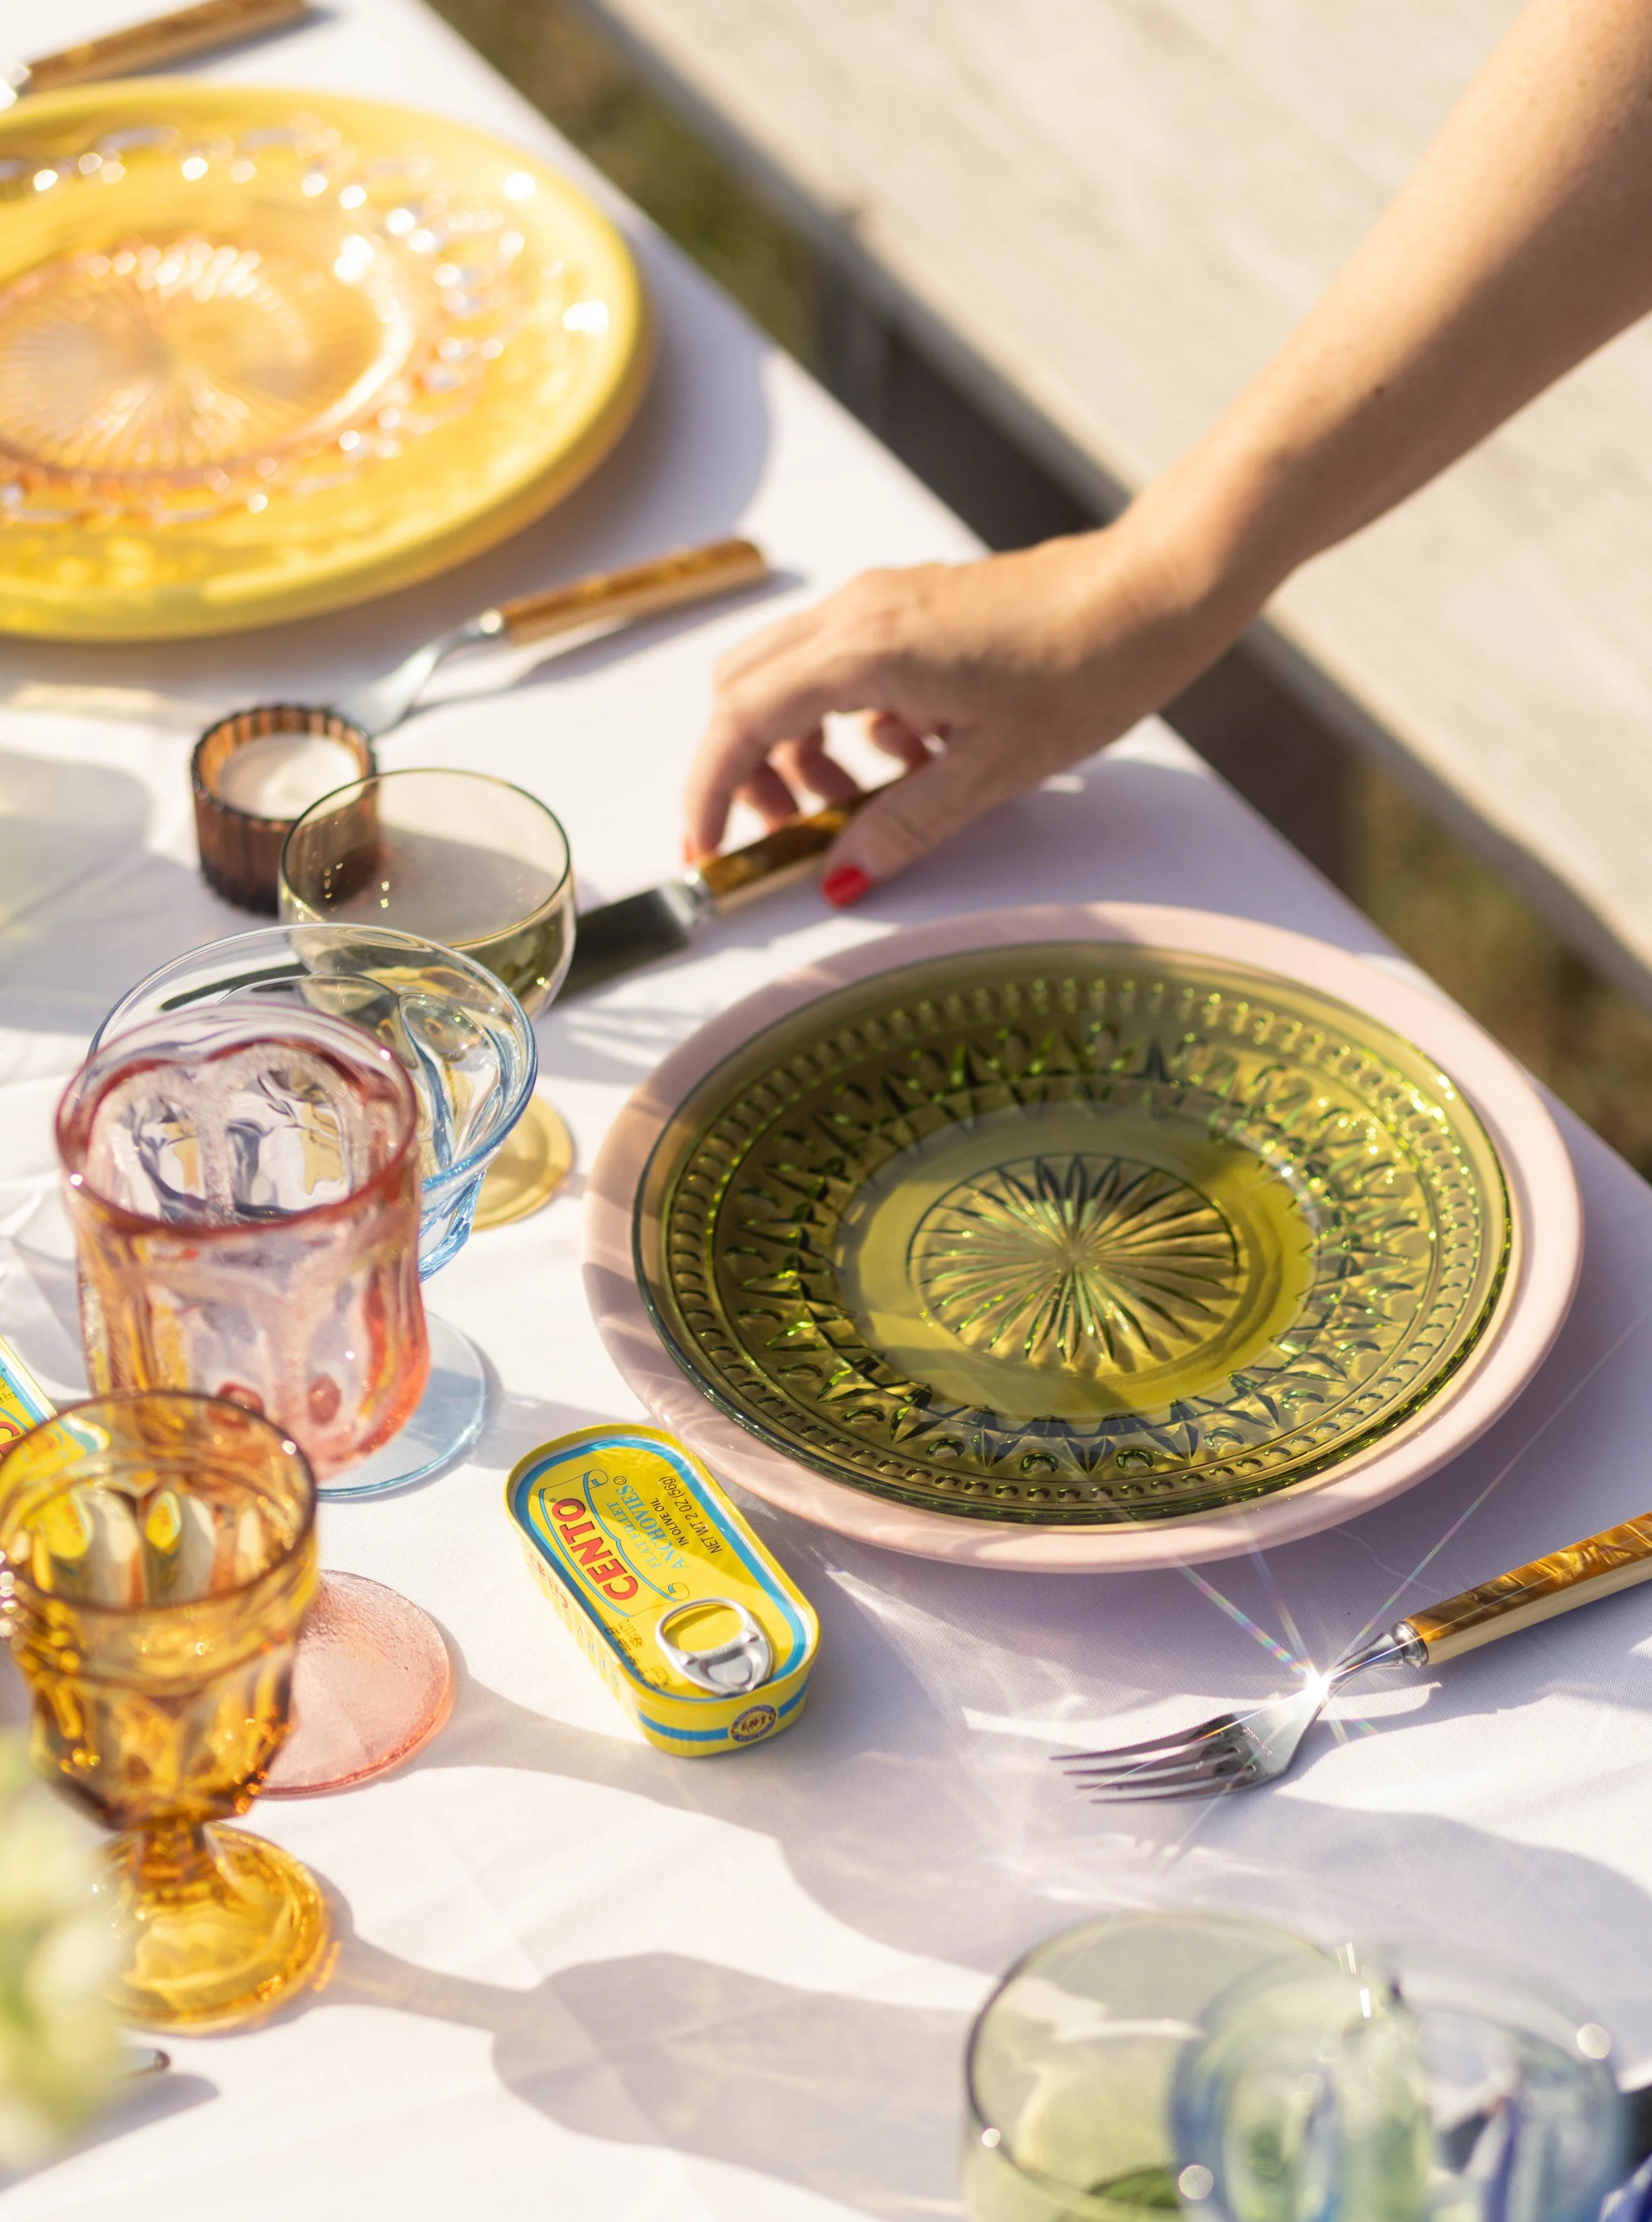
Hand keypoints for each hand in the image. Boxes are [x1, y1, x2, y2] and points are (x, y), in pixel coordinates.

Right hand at [683, 519, 1238, 899]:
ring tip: (857, 797)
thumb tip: (843, 877)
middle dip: (744, 765)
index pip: (739, 719)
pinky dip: (847, 717)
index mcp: (863, 650)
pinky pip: (841, 664)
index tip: (707, 847)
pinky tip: (911, 751)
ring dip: (798, 744)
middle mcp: (856, 614)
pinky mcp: (908, 605)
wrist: (1150, 594)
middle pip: (744, 689)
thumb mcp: (992, 772)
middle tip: (788, 827)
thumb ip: (904, 824)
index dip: (709, 789)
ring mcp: (880, 602)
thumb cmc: (1084, 672)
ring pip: (788, 675)